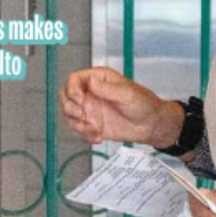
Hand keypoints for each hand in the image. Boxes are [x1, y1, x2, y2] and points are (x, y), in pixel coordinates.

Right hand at [59, 67, 183, 147]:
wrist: (150, 125)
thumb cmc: (143, 103)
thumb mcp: (127, 94)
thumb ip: (108, 89)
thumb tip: (91, 82)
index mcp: (98, 79)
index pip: (74, 79)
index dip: (72, 89)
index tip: (80, 100)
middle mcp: (90, 93)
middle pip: (65, 96)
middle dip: (69, 108)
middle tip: (82, 115)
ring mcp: (90, 109)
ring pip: (69, 115)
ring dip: (77, 124)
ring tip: (93, 129)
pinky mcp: (92, 124)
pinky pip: (79, 129)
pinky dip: (85, 135)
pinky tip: (98, 137)